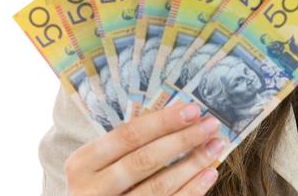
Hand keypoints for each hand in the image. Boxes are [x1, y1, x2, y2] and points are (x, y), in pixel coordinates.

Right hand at [65, 102, 223, 194]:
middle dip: (182, 140)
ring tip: (216, 146)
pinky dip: (192, 190)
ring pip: (159, 186)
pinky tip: (209, 174)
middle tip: (211, 125)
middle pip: (144, 160)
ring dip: (193, 164)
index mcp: (81, 163)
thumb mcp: (102, 162)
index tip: (193, 109)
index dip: (162, 121)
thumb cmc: (102, 183)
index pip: (127, 135)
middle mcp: (90, 190)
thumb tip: (181, 113)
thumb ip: (131, 143)